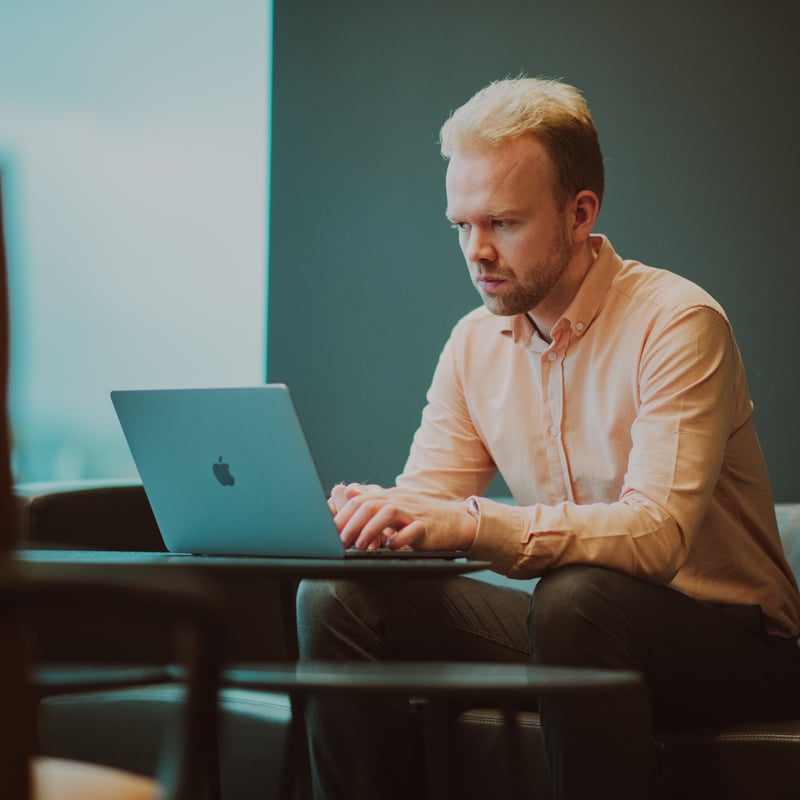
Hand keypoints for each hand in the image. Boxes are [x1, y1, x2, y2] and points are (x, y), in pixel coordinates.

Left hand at [328, 483, 477, 551]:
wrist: (456, 521)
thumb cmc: (423, 516)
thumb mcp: (396, 505)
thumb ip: (373, 499)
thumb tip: (348, 490)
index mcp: (390, 497)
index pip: (360, 500)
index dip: (343, 515)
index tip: (331, 533)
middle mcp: (400, 501)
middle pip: (370, 505)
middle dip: (351, 523)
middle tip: (341, 542)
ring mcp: (414, 513)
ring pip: (388, 513)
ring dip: (370, 530)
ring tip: (360, 546)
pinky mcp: (427, 527)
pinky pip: (411, 531)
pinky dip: (398, 540)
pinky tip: (390, 548)